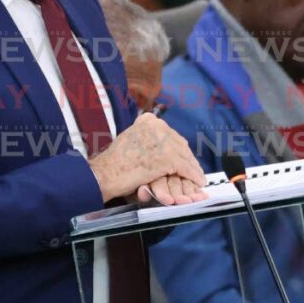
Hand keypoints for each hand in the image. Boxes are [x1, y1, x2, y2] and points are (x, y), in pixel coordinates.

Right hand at [90, 113, 206, 204]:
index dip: (179, 147)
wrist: (105, 174)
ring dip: (193, 169)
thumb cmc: (114, 163)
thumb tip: (163, 145)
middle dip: (188, 158)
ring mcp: (163, 141)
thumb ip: (148, 139)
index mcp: (148, 121)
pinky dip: (193, 175)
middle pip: (180, 144)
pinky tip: (198, 181)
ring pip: (184, 156)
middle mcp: (157, 126)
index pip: (171, 134)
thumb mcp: (131, 140)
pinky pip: (185, 168)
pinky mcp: (167, 157)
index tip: (184, 156)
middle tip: (194, 169)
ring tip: (198, 177)